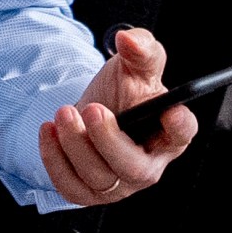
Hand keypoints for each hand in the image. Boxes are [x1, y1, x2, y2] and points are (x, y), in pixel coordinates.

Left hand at [39, 28, 195, 206]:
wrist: (90, 110)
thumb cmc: (122, 91)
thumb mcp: (133, 65)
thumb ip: (139, 48)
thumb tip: (128, 39)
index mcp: (169, 133)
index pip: (182, 134)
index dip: (179, 125)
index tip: (170, 110)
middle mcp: (149, 165)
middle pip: (136, 169)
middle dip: (109, 140)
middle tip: (93, 109)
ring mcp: (120, 184)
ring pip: (100, 178)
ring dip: (76, 144)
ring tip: (63, 112)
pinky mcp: (90, 193)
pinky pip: (71, 188)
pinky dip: (55, 160)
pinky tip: (49, 131)